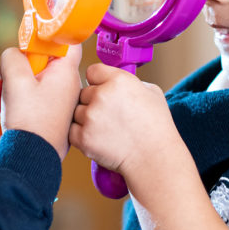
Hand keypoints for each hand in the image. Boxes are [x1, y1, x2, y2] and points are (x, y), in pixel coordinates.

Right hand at [0, 45, 82, 159]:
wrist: (30, 158)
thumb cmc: (28, 118)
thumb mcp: (14, 79)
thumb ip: (12, 57)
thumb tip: (13, 56)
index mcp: (66, 73)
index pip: (66, 42)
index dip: (48, 36)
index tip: (30, 41)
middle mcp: (68, 87)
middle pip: (42, 64)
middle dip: (15, 69)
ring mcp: (60, 104)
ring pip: (33, 83)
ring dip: (10, 86)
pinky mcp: (51, 118)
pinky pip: (33, 100)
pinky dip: (15, 100)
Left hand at [69, 63, 177, 184]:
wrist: (154, 158)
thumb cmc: (157, 127)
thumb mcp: (151, 92)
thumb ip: (128, 82)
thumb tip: (114, 81)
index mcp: (118, 80)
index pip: (92, 71)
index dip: (98, 82)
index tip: (103, 90)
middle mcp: (101, 95)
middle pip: (83, 92)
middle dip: (92, 102)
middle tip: (108, 115)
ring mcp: (90, 117)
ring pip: (76, 111)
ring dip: (86, 119)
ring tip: (106, 130)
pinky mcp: (83, 137)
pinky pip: (72, 130)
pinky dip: (81, 135)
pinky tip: (98, 139)